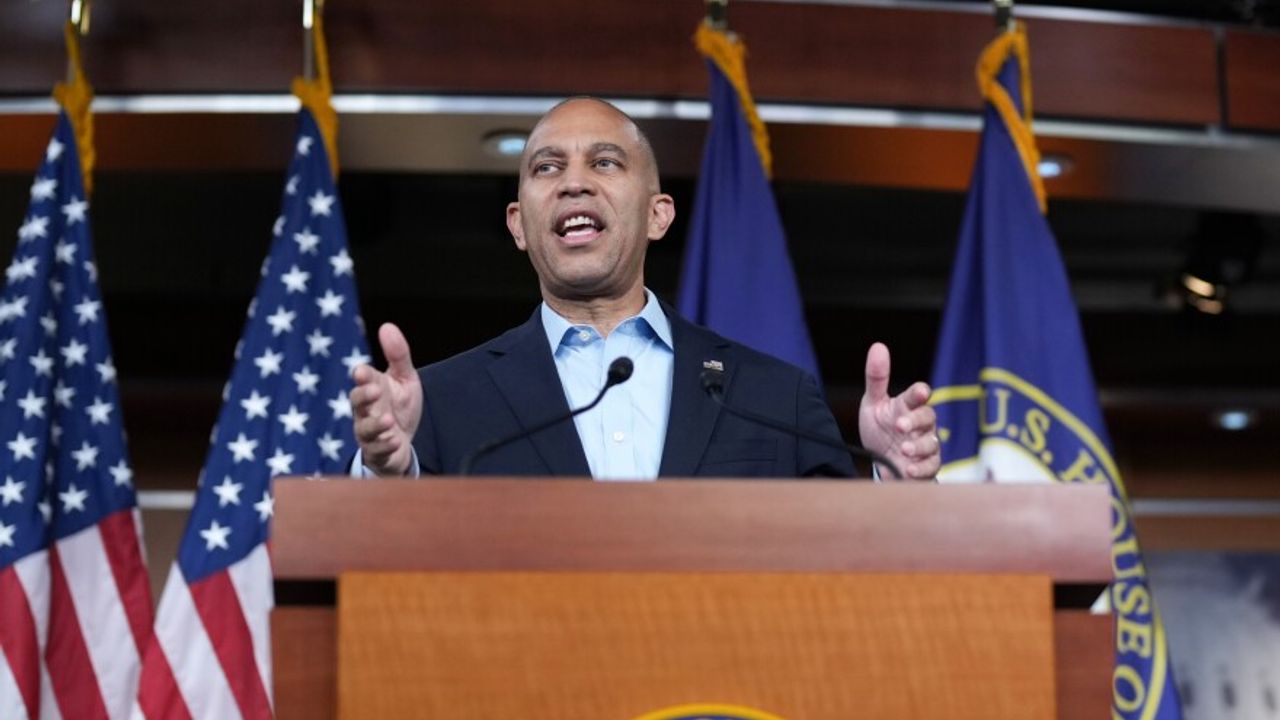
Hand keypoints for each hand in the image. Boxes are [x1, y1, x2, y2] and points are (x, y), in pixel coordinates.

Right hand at [350, 323, 422, 475]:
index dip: (362, 377)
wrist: (403, 443)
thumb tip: (387, 326)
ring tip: (388, 420)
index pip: (362, 380)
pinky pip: (377, 450)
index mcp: (372, 389)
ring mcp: (370, 433)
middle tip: (374, 391)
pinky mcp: (378, 452)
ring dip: (376, 424)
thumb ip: (398, 355)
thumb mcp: (405, 379)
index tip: (362, 372)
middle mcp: (366, 410)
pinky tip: (395, 440)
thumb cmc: (400, 406)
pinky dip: (386, 446)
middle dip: (363, 397)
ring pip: (364, 429)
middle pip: (356, 403)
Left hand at [857, 342, 939, 480]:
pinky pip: (931, 466)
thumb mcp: (873, 403)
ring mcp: (926, 445)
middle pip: (928, 417)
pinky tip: (909, 469)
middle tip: (900, 426)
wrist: (882, 463)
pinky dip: (921, 468)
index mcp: (908, 406)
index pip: (918, 395)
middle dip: (915, 421)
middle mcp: (920, 424)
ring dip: (918, 446)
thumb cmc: (880, 428)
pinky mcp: (927, 465)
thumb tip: (878, 346)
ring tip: (904, 450)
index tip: (919, 393)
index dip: (920, 393)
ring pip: (931, 442)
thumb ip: (876, 378)